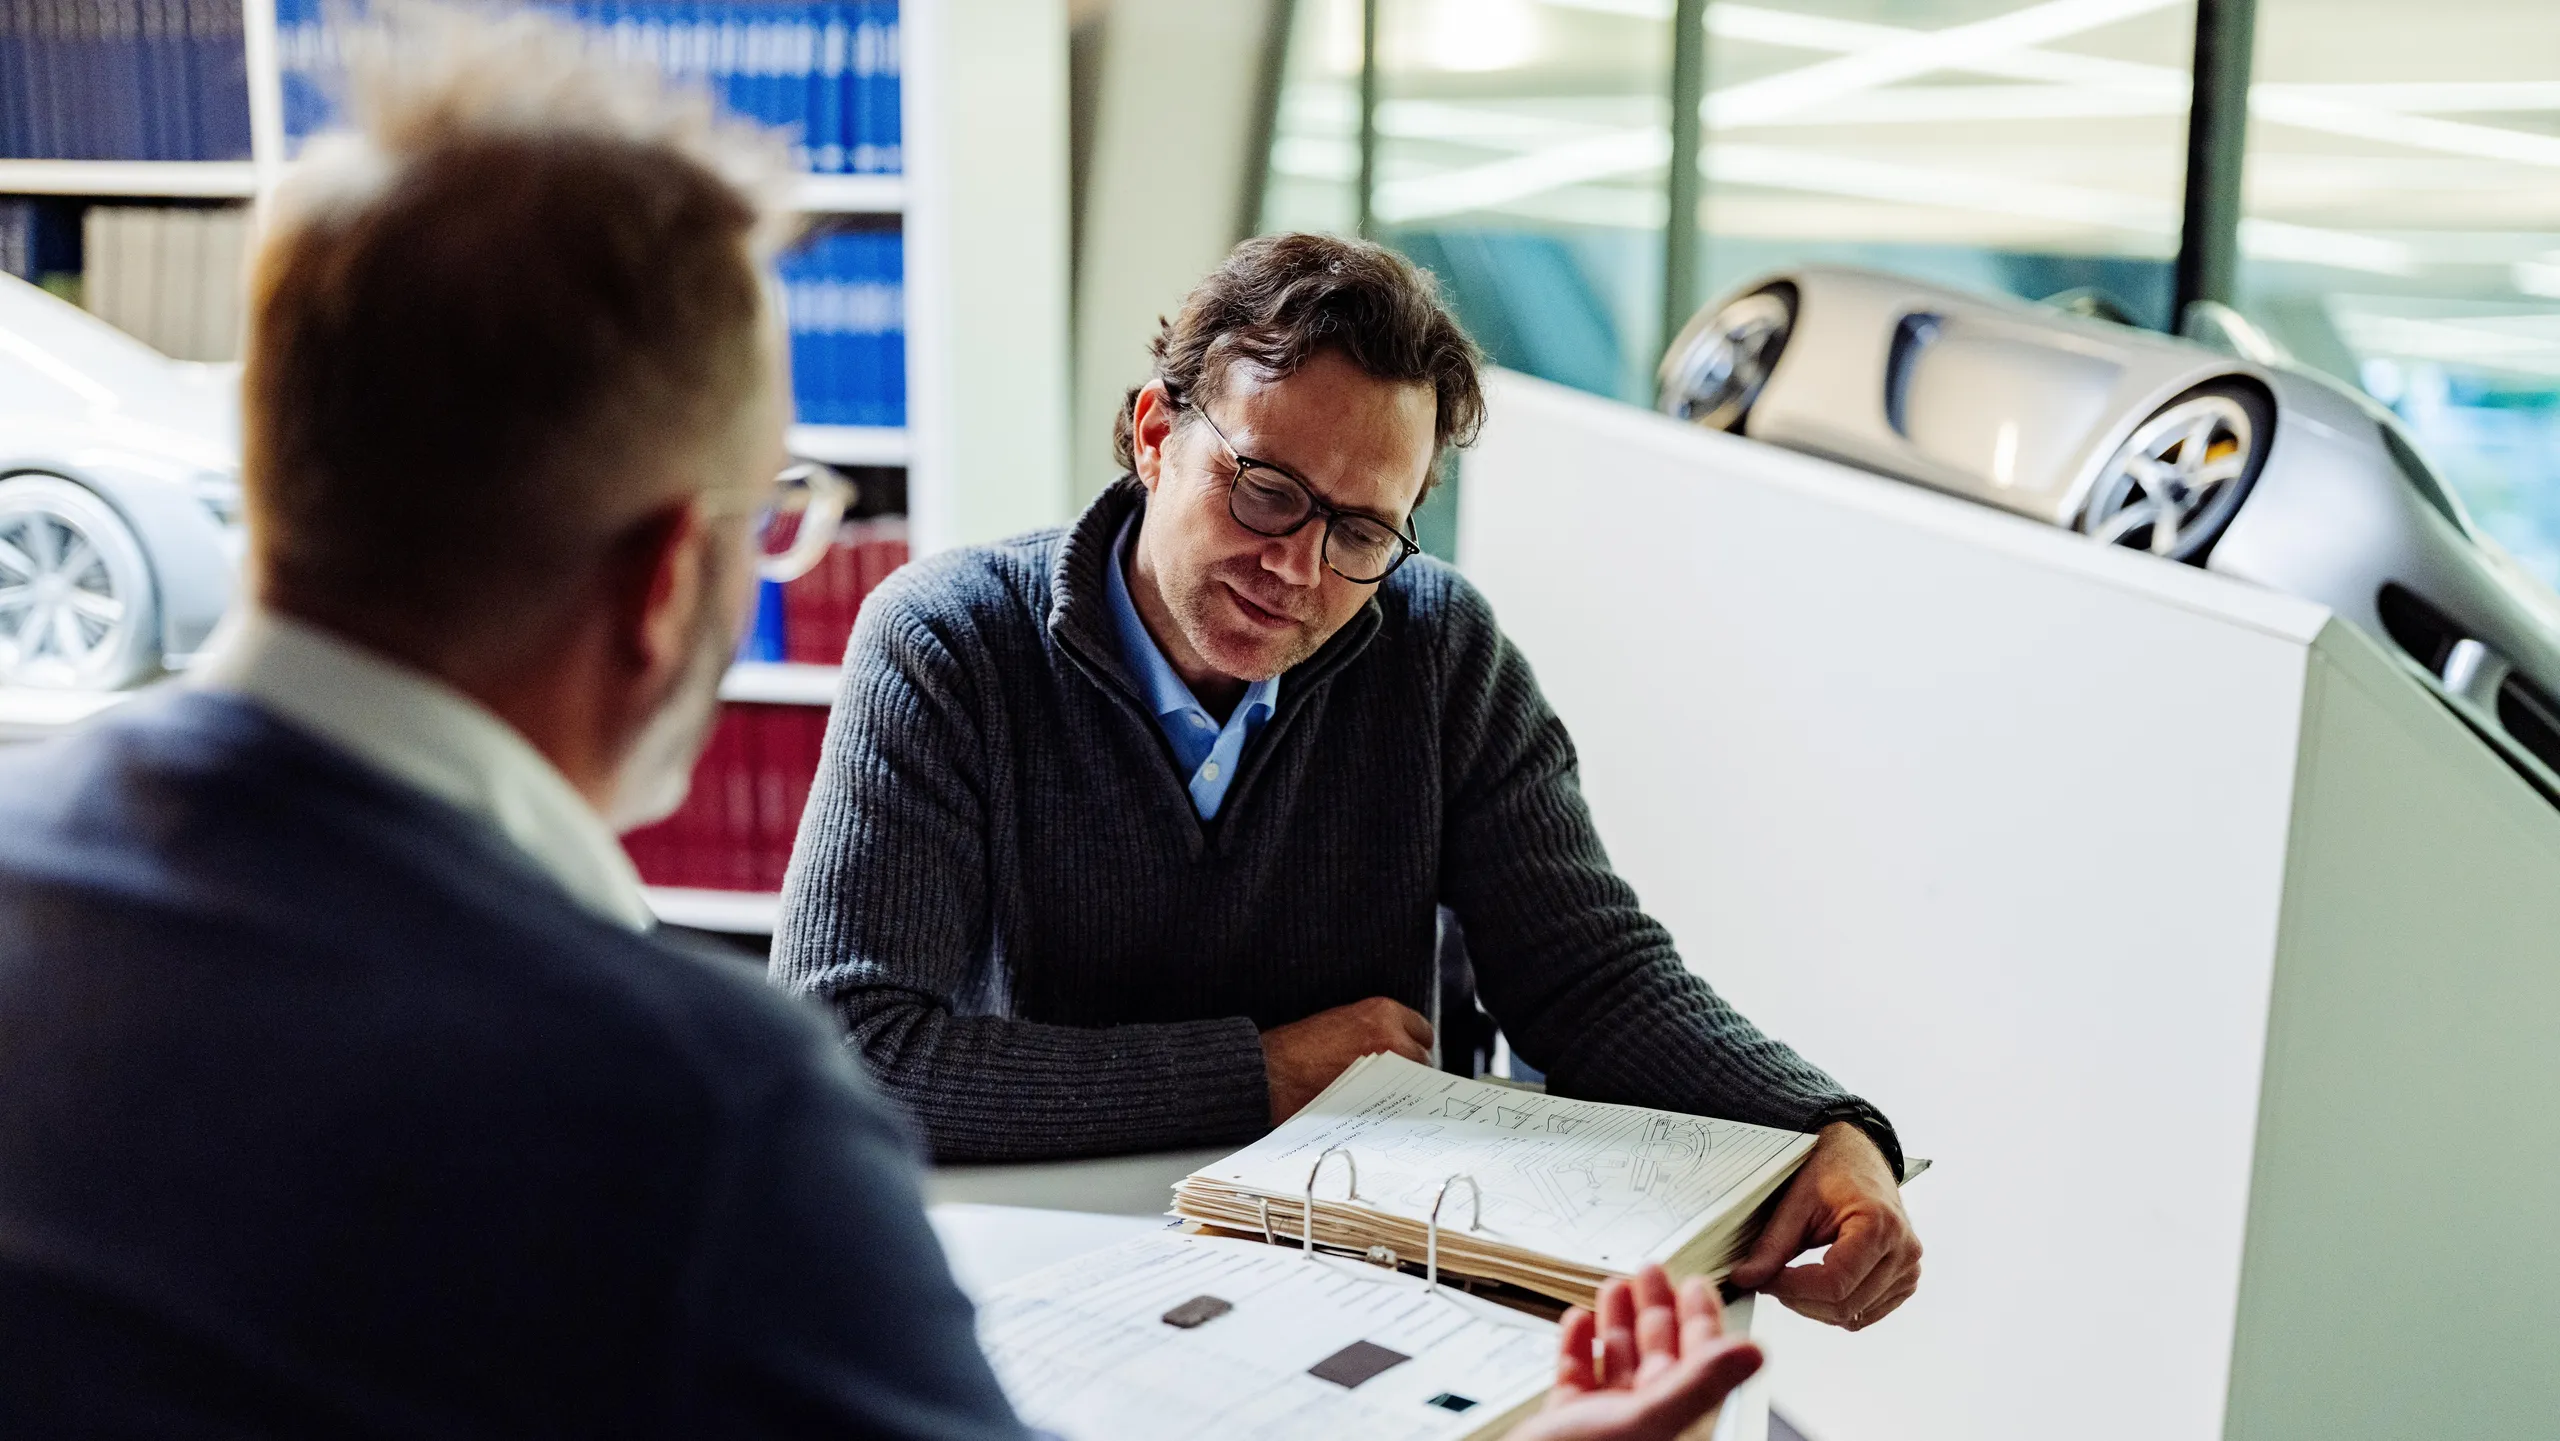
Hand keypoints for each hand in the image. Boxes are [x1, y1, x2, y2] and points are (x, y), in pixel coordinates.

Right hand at [1258, 997, 1431, 1122]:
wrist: (1273, 1071)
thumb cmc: (1300, 1047)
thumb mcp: (1343, 1021)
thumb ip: (1376, 1028)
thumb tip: (1401, 1047)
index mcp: (1383, 1011)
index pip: (1422, 1030)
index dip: (1413, 1045)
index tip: (1407, 1056)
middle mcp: (1392, 1035)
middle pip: (1424, 1058)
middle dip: (1412, 1070)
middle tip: (1396, 1081)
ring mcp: (1388, 1066)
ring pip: (1416, 1083)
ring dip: (1406, 1090)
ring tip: (1386, 1096)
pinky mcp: (1379, 1094)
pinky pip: (1401, 1102)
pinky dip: (1395, 1106)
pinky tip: (1379, 1107)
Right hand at [1509, 1265, 1763, 1440]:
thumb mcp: (1647, 1422)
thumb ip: (1699, 1384)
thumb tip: (1753, 1352)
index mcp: (1674, 1423)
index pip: (1699, 1362)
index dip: (1700, 1319)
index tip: (1697, 1283)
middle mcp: (1644, 1425)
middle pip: (1658, 1357)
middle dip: (1655, 1311)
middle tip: (1652, 1272)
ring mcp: (1604, 1428)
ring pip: (1618, 1366)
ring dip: (1617, 1323)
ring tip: (1614, 1287)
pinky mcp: (1565, 1429)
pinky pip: (1576, 1380)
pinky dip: (1576, 1348)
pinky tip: (1576, 1324)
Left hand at [1727, 1122, 1920, 1330]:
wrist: (1860, 1159)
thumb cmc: (1832, 1172)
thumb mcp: (1797, 1203)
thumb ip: (1772, 1245)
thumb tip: (1745, 1279)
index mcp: (1881, 1226)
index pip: (1834, 1283)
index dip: (1792, 1288)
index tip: (1763, 1279)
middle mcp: (1904, 1252)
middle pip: (1844, 1305)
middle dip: (1798, 1299)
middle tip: (1769, 1279)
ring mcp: (1909, 1271)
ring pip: (1853, 1317)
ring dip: (1814, 1307)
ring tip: (1791, 1280)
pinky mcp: (1905, 1282)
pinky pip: (1864, 1315)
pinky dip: (1835, 1308)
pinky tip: (1816, 1285)